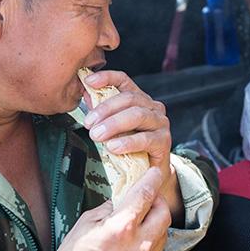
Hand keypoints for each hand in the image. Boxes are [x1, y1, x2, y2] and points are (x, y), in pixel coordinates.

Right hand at [38, 167, 170, 250]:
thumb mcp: (87, 223)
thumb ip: (110, 206)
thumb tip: (123, 196)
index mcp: (121, 227)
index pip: (145, 194)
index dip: (152, 179)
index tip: (154, 172)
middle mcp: (138, 245)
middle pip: (163, 212)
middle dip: (157, 200)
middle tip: (147, 195)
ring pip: (163, 232)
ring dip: (156, 220)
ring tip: (141, 216)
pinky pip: (156, 249)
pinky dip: (151, 237)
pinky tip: (137, 235)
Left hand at [81, 70, 183, 224]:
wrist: (148, 173)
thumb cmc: (129, 148)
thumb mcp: (113, 128)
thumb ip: (101, 111)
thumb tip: (85, 94)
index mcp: (139, 99)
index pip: (123, 80)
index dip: (106, 77)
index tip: (88, 81)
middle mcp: (152, 107)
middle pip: (129, 98)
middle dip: (105, 109)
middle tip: (88, 123)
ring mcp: (161, 123)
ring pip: (137, 115)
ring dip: (114, 124)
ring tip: (96, 135)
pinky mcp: (164, 141)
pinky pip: (145, 139)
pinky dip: (127, 142)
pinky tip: (113, 148)